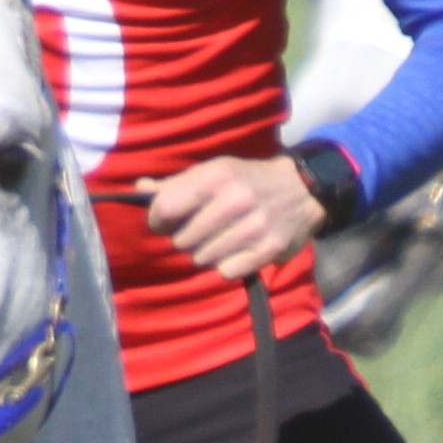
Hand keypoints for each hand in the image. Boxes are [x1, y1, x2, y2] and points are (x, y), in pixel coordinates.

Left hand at [141, 153, 323, 280]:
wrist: (302, 189)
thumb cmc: (247, 179)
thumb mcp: (213, 171)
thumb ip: (175, 184)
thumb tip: (140, 190)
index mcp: (216, 177)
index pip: (165, 208)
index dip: (158, 220)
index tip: (165, 221)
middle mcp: (234, 200)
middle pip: (181, 240)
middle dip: (184, 239)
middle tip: (198, 231)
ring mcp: (253, 227)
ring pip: (202, 259)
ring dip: (205, 253)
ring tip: (218, 240)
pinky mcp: (267, 250)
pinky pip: (226, 272)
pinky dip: (226, 266)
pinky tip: (235, 251)